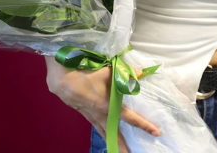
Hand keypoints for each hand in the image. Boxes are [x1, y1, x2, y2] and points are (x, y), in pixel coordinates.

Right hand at [44, 56, 159, 151]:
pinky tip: (105, 135)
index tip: (155, 132)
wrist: (61, 79)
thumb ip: (124, 73)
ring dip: (112, 142)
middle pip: (115, 133)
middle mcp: (100, 115)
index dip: (143, 125)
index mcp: (108, 106)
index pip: (130, 118)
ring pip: (104, 132)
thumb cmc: (85, 74)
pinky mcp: (84, 114)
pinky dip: (102, 132)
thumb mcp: (107, 71)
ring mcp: (91, 116)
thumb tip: (140, 73)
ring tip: (118, 152)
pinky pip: (96, 126)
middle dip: (123, 145)